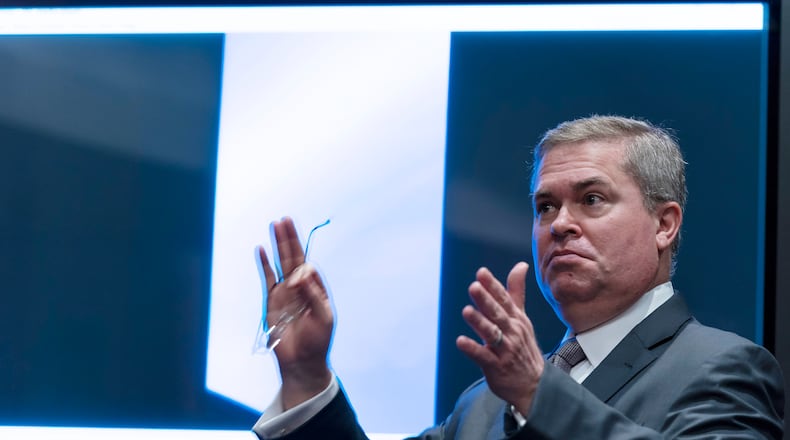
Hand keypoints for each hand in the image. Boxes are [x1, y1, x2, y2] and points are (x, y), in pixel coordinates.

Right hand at [257, 216, 333, 408]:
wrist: (301, 361)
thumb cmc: (317, 340)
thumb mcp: (323, 317)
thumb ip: (313, 294)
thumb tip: (300, 275)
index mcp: (315, 288)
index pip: (309, 266)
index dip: (304, 262)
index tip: (298, 273)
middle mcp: (300, 286)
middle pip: (294, 256)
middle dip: (290, 238)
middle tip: (285, 219)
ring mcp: (284, 292)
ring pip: (281, 262)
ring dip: (278, 244)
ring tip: (276, 224)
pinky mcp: (271, 300)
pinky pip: (267, 277)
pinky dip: (264, 263)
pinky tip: (261, 249)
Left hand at [456, 262, 544, 414]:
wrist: (534, 384)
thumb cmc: (523, 346)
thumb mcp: (522, 317)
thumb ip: (515, 291)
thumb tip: (520, 265)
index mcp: (516, 318)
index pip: (504, 299)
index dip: (492, 286)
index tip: (481, 273)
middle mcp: (512, 332)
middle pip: (498, 314)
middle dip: (486, 300)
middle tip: (474, 287)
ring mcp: (505, 350)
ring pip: (491, 334)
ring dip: (479, 322)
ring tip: (466, 311)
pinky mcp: (496, 366)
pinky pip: (483, 356)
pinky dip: (472, 349)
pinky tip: (460, 341)